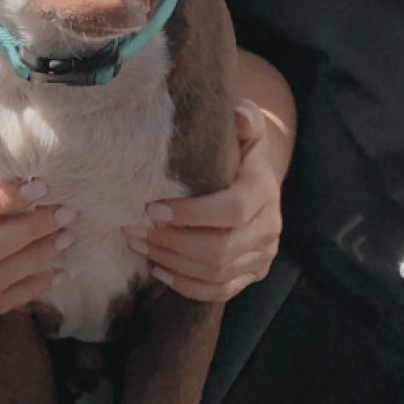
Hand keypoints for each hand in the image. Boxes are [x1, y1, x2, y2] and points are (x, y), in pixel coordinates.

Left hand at [122, 102, 282, 303]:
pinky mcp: (252, 274)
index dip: (191, 214)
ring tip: (137, 244)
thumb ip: (245, 119)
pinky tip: (159, 268)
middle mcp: (269, 227)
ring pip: (215, 272)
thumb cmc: (241, 154)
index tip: (151, 208)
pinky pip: (219, 291)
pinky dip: (186, 285)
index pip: (231, 210)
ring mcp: (262, 255)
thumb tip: (240, 112)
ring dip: (171, 261)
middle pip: (220, 248)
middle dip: (172, 242)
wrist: (260, 181)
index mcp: (264, 190)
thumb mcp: (246, 131)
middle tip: (135, 230)